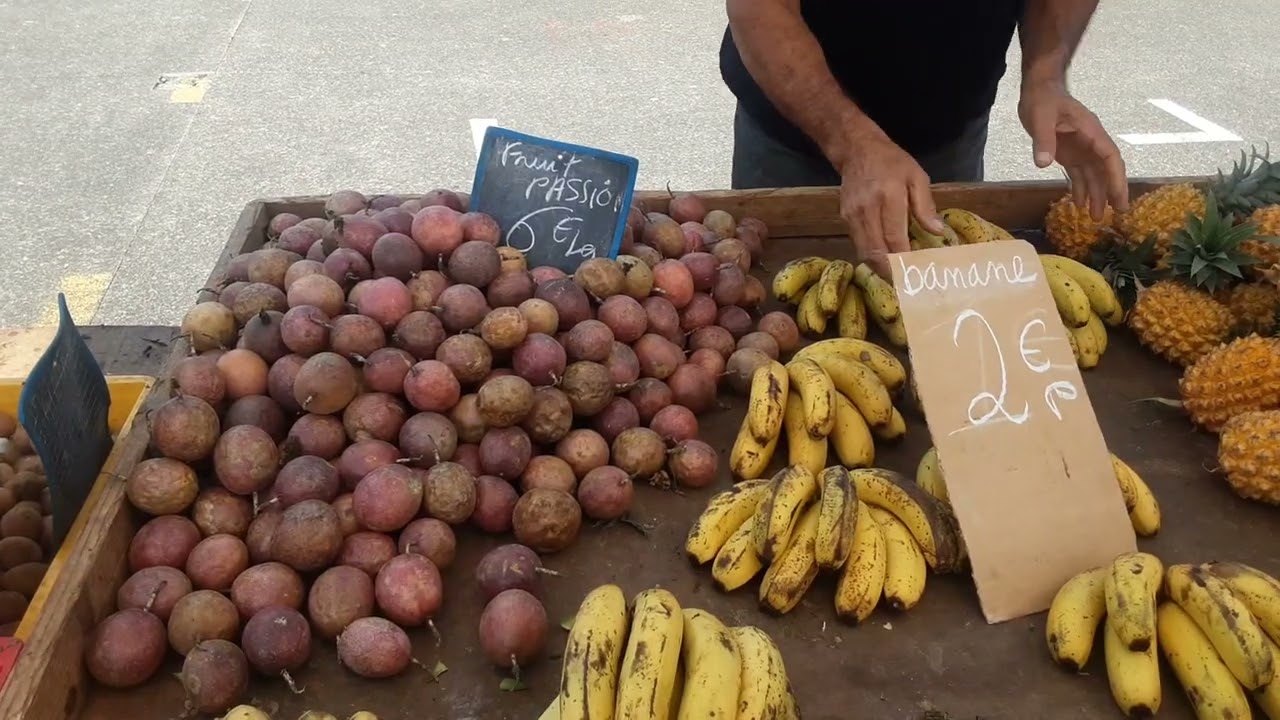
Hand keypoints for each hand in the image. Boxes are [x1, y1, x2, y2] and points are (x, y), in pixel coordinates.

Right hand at [836, 127, 945, 278]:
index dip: (905, 259)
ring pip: (864, 251)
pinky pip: (858, 243)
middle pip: (876, 251)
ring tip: (897, 277)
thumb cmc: (892, 162)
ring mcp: (853, 215)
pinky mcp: (845, 218)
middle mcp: (867, 209)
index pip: (894, 238)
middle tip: (907, 284)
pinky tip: (884, 260)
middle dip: (891, 271)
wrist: (857, 150)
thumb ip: (925, 206)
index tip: (917, 274)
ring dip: (880, 267)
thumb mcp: (916, 177)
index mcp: (889, 197)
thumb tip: (938, 232)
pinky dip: (871, 255)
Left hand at [1019, 81, 1128, 217]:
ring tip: (1097, 218)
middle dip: (1112, 190)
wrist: (1038, 90)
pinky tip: (1079, 205)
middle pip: (1106, 169)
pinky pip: (1078, 173)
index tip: (1119, 197)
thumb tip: (1043, 164)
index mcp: (1091, 132)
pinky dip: (1080, 188)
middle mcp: (1090, 142)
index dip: (1115, 178)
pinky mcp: (1069, 153)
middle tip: (1119, 213)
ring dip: (1096, 194)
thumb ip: (1043, 140)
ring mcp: (1081, 148)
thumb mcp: (1041, 118)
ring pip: (1093, 174)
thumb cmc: (1042, 100)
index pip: (1110, 157)